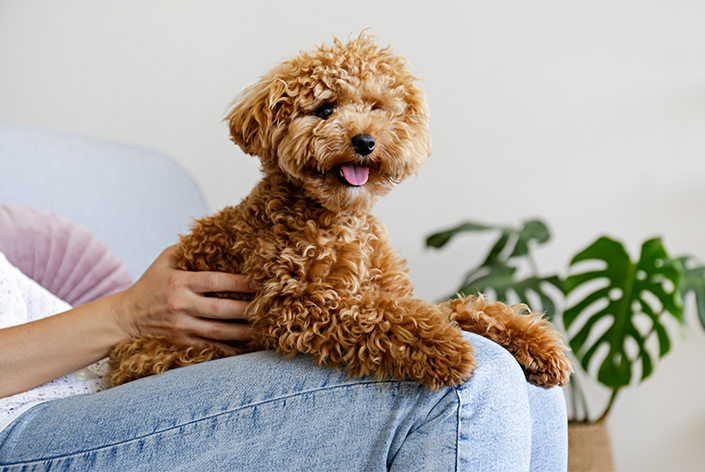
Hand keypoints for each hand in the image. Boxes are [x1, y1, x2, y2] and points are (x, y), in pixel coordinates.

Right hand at [113, 245, 257, 354]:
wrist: (125, 317)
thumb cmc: (150, 284)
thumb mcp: (164, 260)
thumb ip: (187, 247)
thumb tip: (212, 232)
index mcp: (180, 282)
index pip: (214, 282)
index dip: (238, 282)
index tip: (258, 282)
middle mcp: (181, 306)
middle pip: (221, 310)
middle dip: (247, 309)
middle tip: (270, 308)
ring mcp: (182, 327)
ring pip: (219, 332)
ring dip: (244, 332)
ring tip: (265, 329)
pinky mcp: (182, 343)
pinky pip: (210, 348)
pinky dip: (229, 350)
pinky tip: (247, 348)